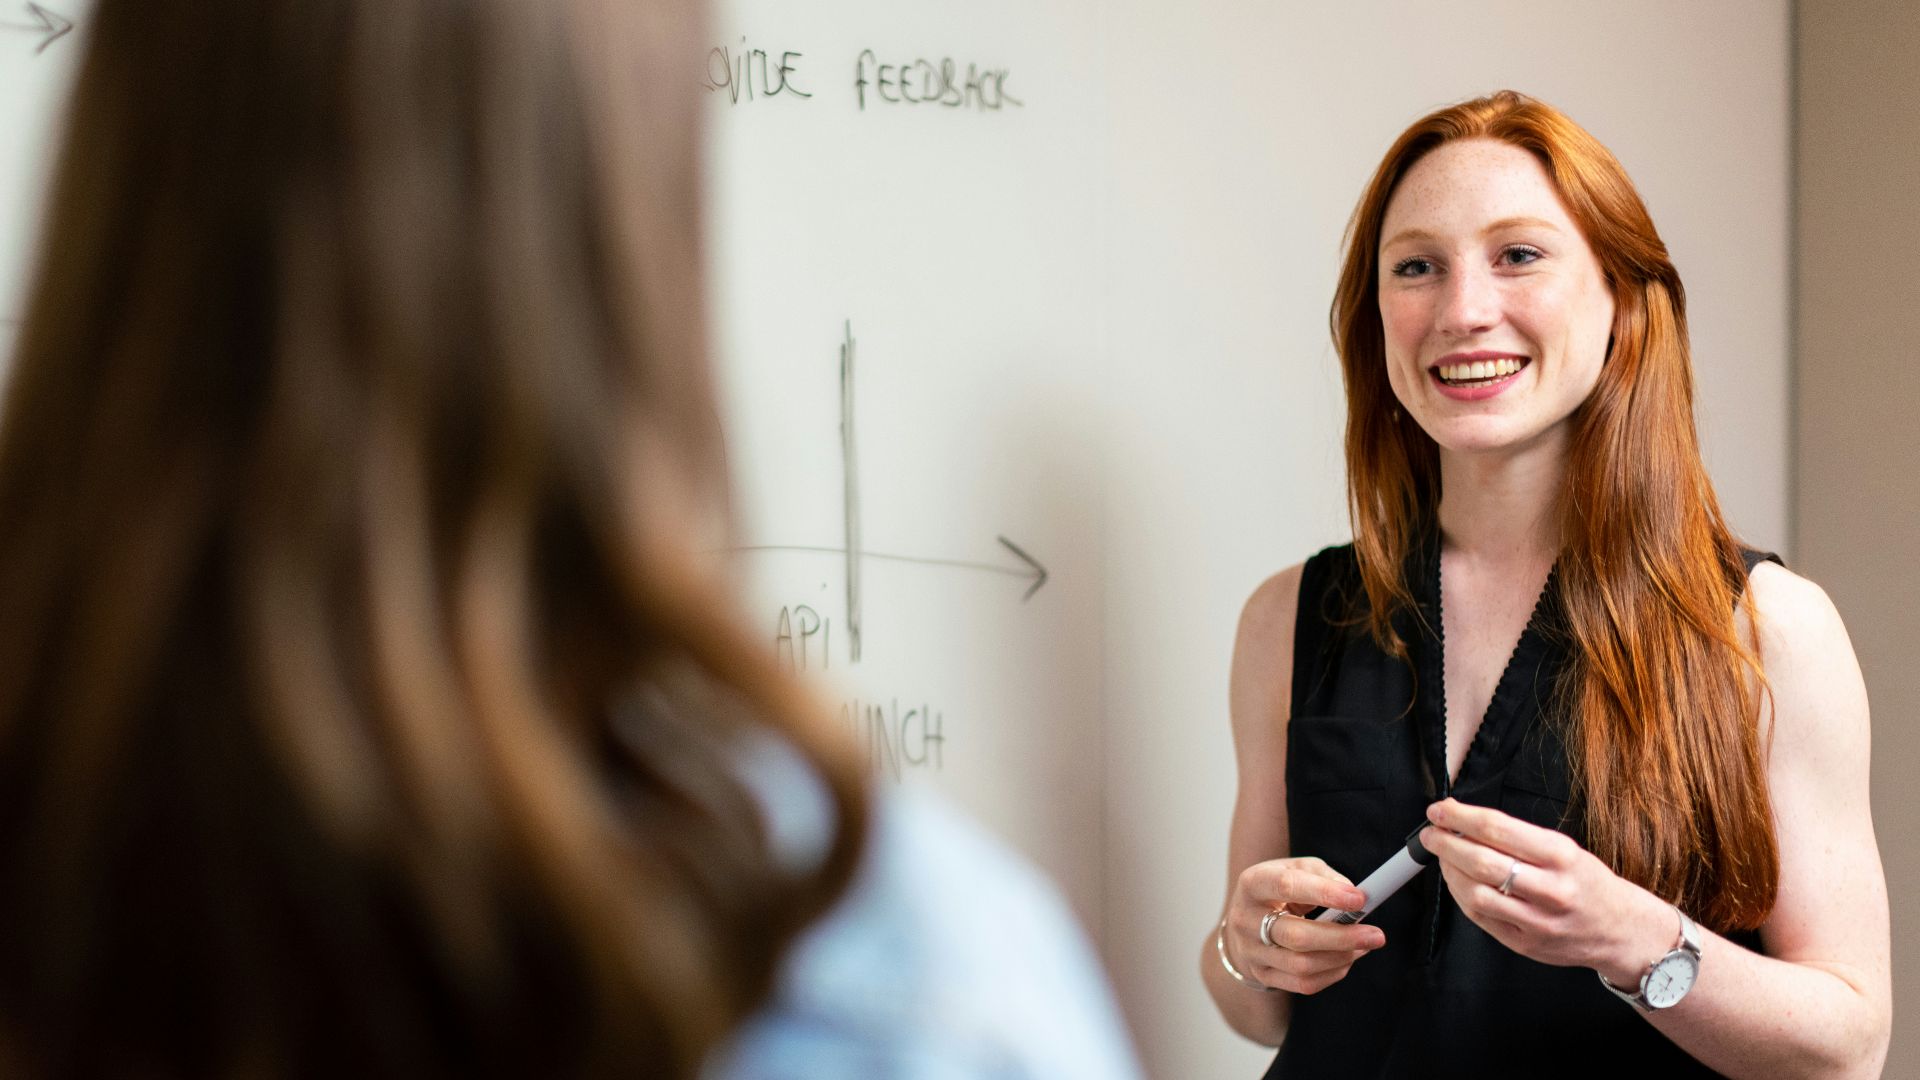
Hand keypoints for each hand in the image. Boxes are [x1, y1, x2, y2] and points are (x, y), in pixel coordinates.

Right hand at [1226, 856, 1386, 993]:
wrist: (1245, 921)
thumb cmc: (1278, 890)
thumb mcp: (1296, 869)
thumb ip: (1324, 876)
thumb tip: (1353, 895)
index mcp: (1253, 883)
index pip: (1286, 886)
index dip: (1325, 893)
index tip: (1359, 899)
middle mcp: (1245, 919)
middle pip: (1296, 936)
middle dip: (1341, 937)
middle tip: (1376, 935)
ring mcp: (1251, 951)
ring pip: (1301, 965)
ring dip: (1341, 957)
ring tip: (1364, 946)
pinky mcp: (1261, 975)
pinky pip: (1303, 984)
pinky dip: (1332, 973)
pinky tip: (1346, 959)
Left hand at [1422, 798, 1673, 983]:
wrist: (1620, 930)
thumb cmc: (1587, 883)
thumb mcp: (1564, 849)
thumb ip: (1518, 838)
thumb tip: (1467, 823)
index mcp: (1561, 856)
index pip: (1498, 830)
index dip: (1460, 817)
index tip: (1440, 810)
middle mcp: (1551, 890)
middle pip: (1482, 862)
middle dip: (1446, 843)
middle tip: (1431, 833)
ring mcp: (1537, 921)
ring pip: (1476, 893)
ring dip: (1449, 871)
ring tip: (1442, 857)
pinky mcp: (1525, 944)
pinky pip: (1480, 918)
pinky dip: (1461, 896)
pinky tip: (1456, 881)